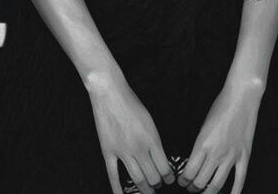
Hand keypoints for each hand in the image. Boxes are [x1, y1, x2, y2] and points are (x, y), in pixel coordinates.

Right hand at [87, 70, 175, 193]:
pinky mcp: (108, 152)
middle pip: (152, 176)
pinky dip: (118, 190)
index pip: (164, 167)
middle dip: (157, 185)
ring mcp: (123, 152)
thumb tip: (159, 156)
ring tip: (148, 192)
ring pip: (136, 179)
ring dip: (144, 189)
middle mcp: (139, 148)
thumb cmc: (131, 102)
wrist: (110, 93)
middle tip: (159, 187)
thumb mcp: (150, 120)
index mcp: (152, 139)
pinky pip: (113, 176)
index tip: (169, 180)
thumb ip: (154, 139)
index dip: (168, 177)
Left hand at [178, 82, 261, 193]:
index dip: (183, 181)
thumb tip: (195, 160)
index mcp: (202, 144)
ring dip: (208, 192)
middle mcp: (216, 153)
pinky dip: (234, 193)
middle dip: (193, 188)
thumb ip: (200, 144)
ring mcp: (231, 156)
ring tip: (204, 193)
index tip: (182, 181)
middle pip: (200, 181)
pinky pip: (239, 180)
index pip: (189, 172)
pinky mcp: (244, 155)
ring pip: (217, 184)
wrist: (241, 97)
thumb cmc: (221, 106)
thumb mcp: (204, 125)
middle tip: (191, 188)